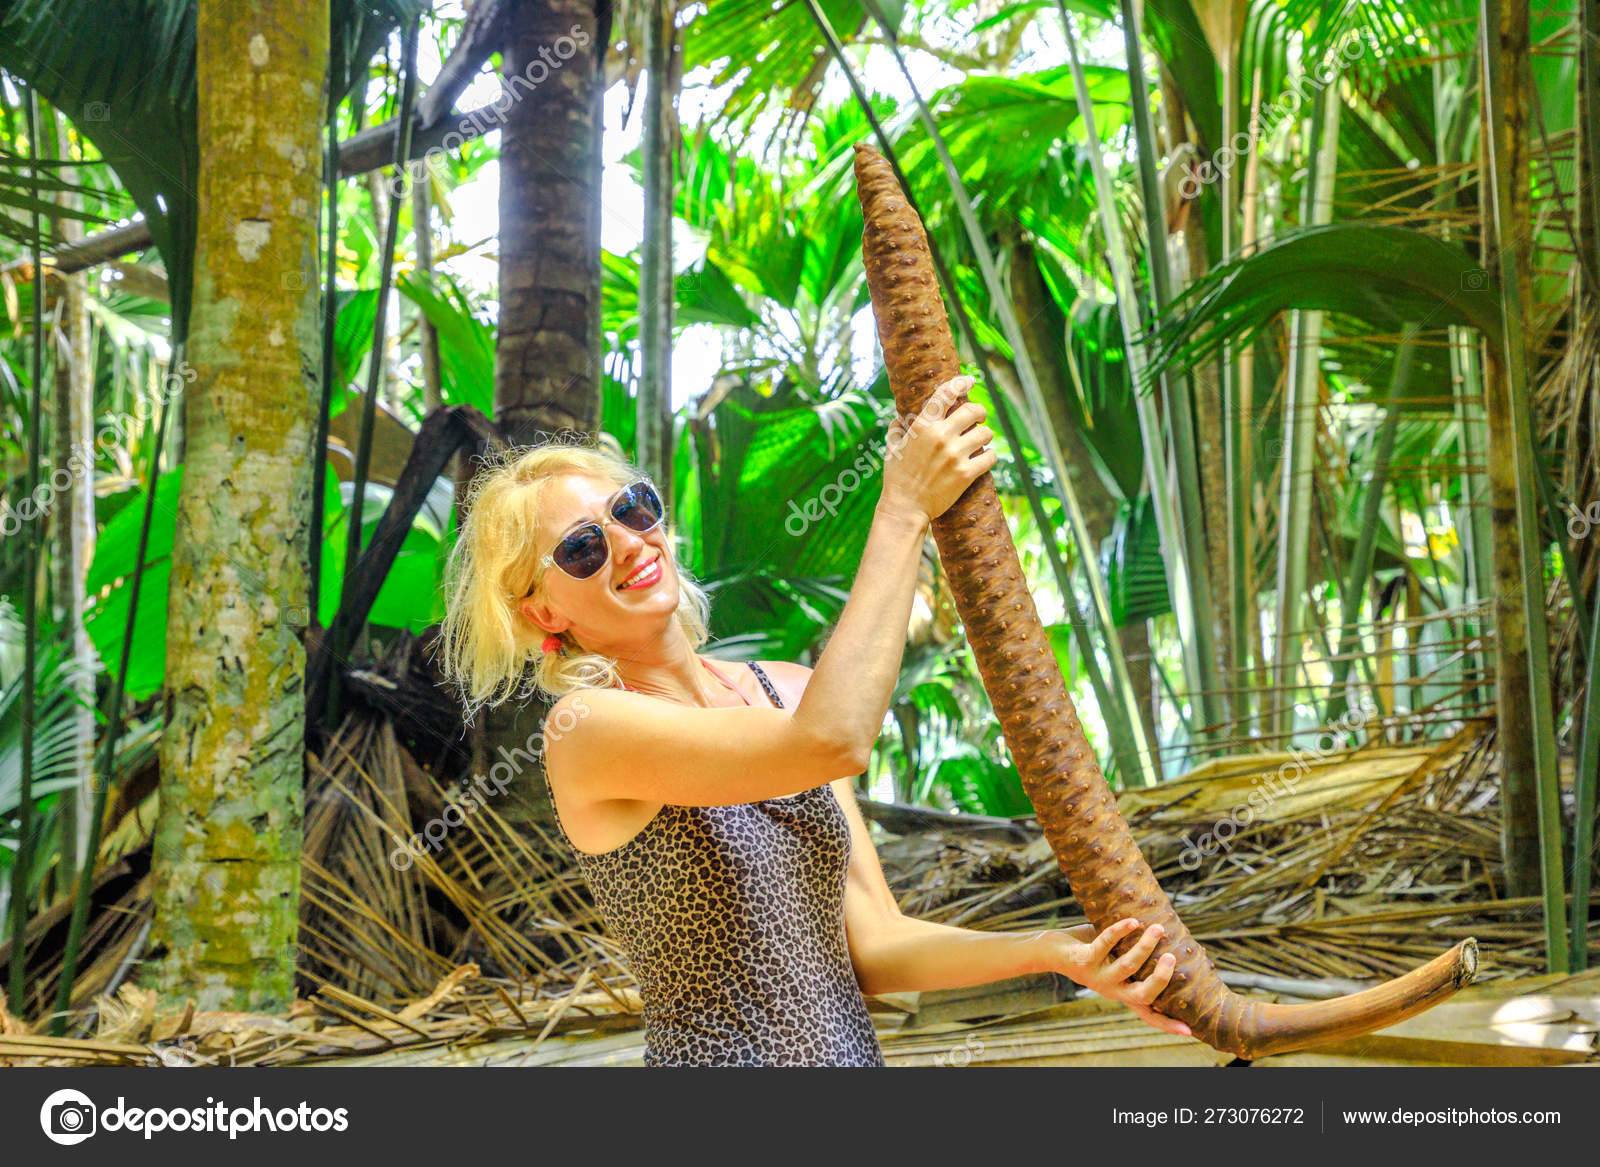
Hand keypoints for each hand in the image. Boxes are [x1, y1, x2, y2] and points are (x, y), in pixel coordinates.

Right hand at [879, 374, 996, 524]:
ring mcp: (955, 456)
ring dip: (985, 435)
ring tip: (981, 441)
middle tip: (980, 417)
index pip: (945, 395)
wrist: (905, 507)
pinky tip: (984, 458)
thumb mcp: (891, 448)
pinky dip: (990, 456)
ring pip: (985, 433)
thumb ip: (896, 429)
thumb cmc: (896, 478)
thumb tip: (899, 419)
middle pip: (973, 411)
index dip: (960, 383)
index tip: (970, 380)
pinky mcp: (966, 474)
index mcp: (922, 427)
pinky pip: (990, 457)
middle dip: (979, 412)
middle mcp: (941, 437)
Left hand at [1041, 918, 1193, 1037]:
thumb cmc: (1089, 952)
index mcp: (1122, 992)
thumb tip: (1168, 931)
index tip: (1189, 1032)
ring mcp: (1097, 976)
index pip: (1148, 1014)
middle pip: (1142, 995)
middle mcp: (1111, 989)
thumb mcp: (1116, 957)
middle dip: (1160, 978)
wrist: (1050, 952)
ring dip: (1144, 946)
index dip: (1167, 1024)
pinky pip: (1105, 944)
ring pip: (1127, 966)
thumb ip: (1137, 952)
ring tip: (1158, 928)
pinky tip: (1132, 921)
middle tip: (1172, 957)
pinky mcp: (1083, 960)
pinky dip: (1119, 931)